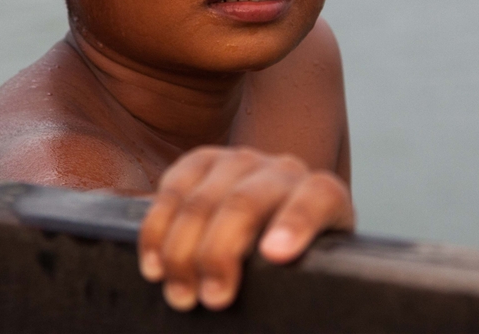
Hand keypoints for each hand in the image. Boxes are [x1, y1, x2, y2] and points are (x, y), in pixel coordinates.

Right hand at [137, 146, 353, 310]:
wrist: (277, 223)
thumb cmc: (295, 263)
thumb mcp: (311, 273)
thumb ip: (302, 284)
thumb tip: (289, 327)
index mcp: (323, 197)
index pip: (317, 199)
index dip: (296, 222)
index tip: (276, 255)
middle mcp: (283, 171)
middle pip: (246, 202)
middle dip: (219, 252)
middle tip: (212, 299)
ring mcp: (242, 161)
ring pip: (203, 198)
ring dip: (181, 249)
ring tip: (180, 293)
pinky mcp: (205, 160)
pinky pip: (173, 186)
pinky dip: (157, 228)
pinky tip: (154, 264)